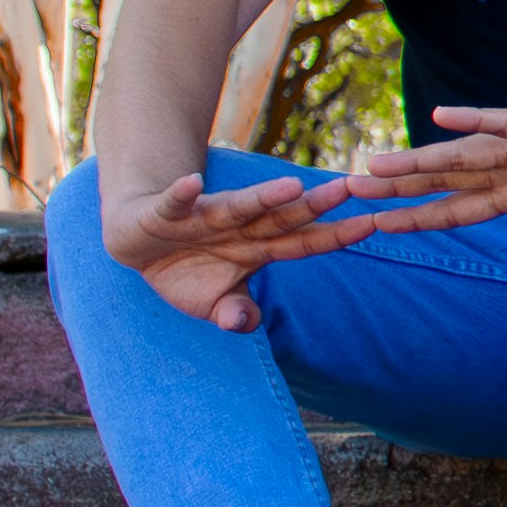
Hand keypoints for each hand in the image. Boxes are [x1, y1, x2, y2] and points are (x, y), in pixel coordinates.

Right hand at [104, 167, 373, 332]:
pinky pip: (174, 203)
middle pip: (281, 218)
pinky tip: (190, 182)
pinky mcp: (165, 213)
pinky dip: (180, 194)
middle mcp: (238, 228)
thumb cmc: (185, 273)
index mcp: (257, 248)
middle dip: (314, 205)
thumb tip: (243, 323)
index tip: (372, 223)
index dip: (335, 235)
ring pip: (237, 207)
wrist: (135, 244)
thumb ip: (235, 313)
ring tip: (290, 187)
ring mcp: (203, 218)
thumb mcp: (212, 304)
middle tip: (350, 186)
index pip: (303, 242)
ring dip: (262, 198)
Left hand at [355, 83, 506, 296]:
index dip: (418, 217)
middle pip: (445, 181)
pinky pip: (506, 121)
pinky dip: (475, 118)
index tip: (377, 226)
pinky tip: (440, 117)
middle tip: (348, 191)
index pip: (458, 208)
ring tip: (376, 165)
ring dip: (419, 161)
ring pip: (462, 155)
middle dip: (399, 189)